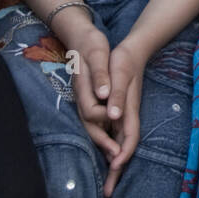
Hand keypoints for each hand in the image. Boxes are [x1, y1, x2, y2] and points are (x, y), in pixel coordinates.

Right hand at [59, 20, 119, 162]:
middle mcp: (81, 98)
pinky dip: (103, 133)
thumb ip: (100, 76)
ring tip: (116, 159)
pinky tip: (113, 141)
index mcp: (84, 89)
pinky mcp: (88, 99)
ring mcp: (84, 100)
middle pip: (90, 127)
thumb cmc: (91, 45)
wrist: (81, 36)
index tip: (117, 137)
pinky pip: (94, 121)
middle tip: (117, 161)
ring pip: (91, 127)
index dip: (105, 127)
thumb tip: (104, 95)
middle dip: (103, 145)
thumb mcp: (97, 55)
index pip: (93, 114)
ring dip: (103, 143)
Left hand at [101, 39, 145, 197]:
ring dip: (114, 164)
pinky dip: (111, 150)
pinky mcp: (120, 112)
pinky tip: (105, 157)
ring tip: (107, 184)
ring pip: (119, 144)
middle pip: (125, 147)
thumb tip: (114, 115)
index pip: (129, 137)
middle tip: (109, 193)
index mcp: (128, 110)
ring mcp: (124, 115)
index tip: (114, 167)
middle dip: (118, 170)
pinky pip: (116, 136)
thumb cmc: (125, 61)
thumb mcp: (120, 74)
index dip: (123, 154)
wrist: (133, 49)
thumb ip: (116, 95)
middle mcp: (127, 116)